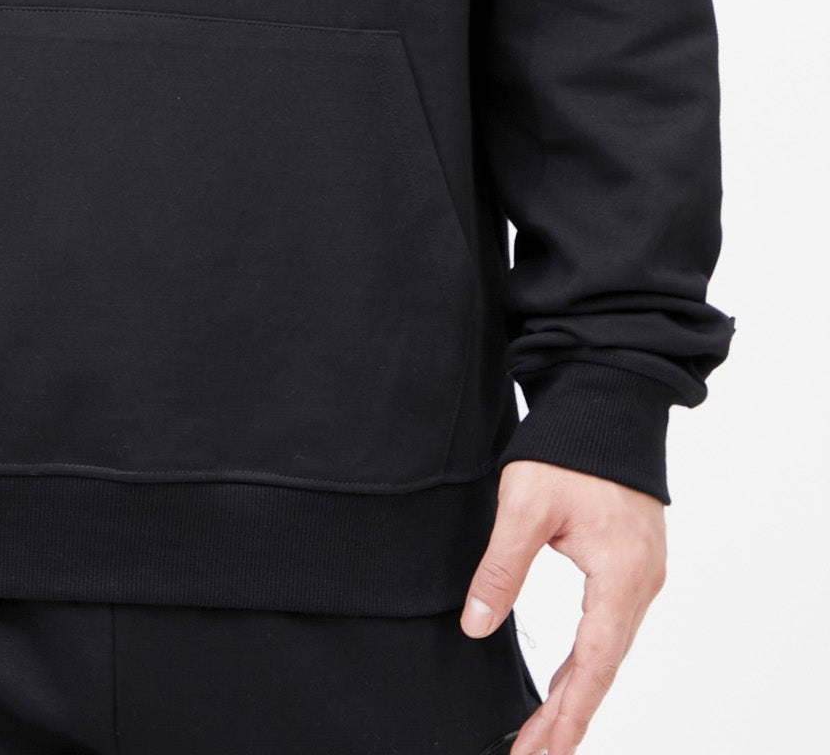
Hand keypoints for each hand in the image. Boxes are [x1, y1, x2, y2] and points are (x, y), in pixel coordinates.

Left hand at [461, 459, 666, 754]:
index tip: (541, 753)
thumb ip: (501, 568)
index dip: (567, 714)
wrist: (606, 398)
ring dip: (577, 691)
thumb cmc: (570, 446)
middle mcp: (641, 583)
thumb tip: (475, 625)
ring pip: (608, 649)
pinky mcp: (631, 562)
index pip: (595, 665)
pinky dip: (589, 659)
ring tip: (544, 733)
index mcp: (621, 576)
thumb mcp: (525, 505)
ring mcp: (641, 574)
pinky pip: (611, 625)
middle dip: (568, 716)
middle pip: (604, 667)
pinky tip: (568, 679)